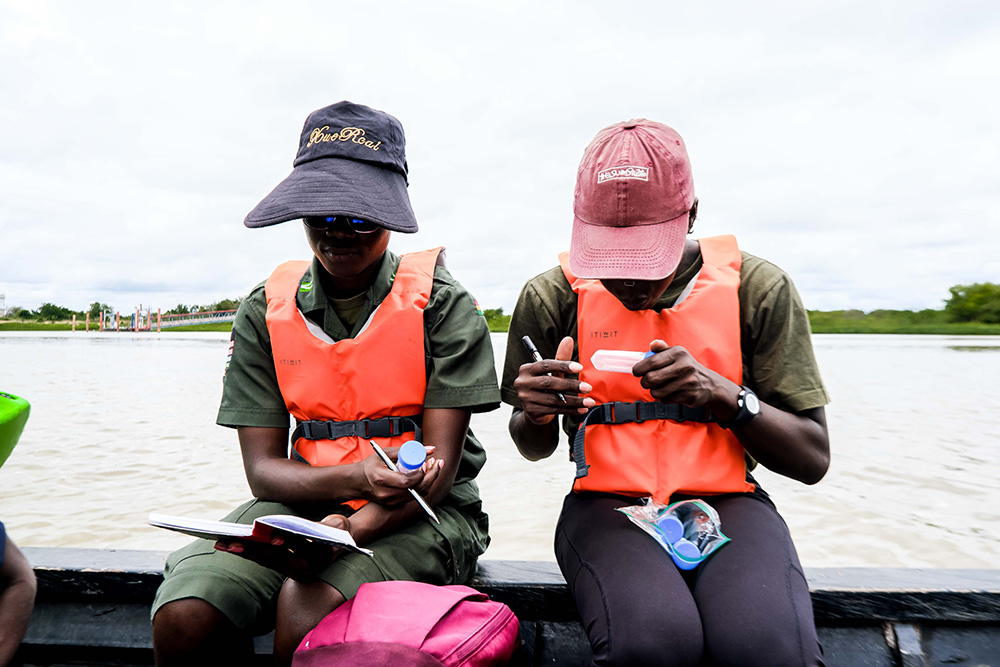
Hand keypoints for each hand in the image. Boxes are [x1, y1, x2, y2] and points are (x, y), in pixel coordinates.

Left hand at [215, 514, 351, 580]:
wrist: (340, 552)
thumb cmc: (339, 532)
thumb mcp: (341, 527)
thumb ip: (334, 526)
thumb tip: (333, 524)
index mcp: (318, 556)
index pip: (299, 548)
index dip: (285, 542)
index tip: (270, 537)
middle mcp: (304, 568)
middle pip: (274, 557)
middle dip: (253, 549)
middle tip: (232, 542)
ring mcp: (292, 570)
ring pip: (264, 560)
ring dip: (243, 552)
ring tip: (221, 543)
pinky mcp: (283, 568)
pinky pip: (262, 561)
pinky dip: (247, 552)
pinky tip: (230, 545)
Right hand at [360, 445, 442, 505]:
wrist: (357, 482)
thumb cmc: (370, 466)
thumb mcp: (385, 453)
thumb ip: (407, 450)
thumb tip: (430, 449)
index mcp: (380, 478)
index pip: (406, 481)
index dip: (420, 474)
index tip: (425, 463)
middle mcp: (385, 493)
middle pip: (416, 489)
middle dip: (431, 476)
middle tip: (437, 464)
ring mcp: (390, 501)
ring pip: (418, 494)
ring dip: (429, 481)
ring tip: (432, 467)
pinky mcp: (394, 505)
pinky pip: (413, 497)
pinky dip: (421, 486)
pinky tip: (424, 475)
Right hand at [513, 336, 595, 424]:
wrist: (535, 409)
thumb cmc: (545, 386)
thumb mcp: (552, 372)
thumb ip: (560, 358)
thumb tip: (568, 339)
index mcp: (527, 369)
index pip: (546, 365)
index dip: (563, 366)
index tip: (579, 367)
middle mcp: (523, 382)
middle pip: (549, 383)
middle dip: (571, 386)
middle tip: (587, 387)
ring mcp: (525, 398)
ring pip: (554, 399)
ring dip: (574, 401)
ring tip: (589, 402)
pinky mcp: (531, 411)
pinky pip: (554, 410)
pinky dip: (570, 410)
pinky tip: (582, 410)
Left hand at [632, 339, 738, 414]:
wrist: (710, 384)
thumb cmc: (688, 367)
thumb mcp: (678, 354)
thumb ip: (662, 349)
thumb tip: (652, 344)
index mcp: (679, 353)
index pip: (652, 361)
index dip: (639, 368)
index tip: (636, 372)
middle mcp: (684, 366)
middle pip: (651, 378)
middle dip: (644, 382)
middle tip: (646, 381)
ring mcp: (688, 382)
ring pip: (657, 392)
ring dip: (655, 391)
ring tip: (661, 387)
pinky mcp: (689, 396)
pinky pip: (666, 400)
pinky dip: (664, 398)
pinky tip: (671, 392)